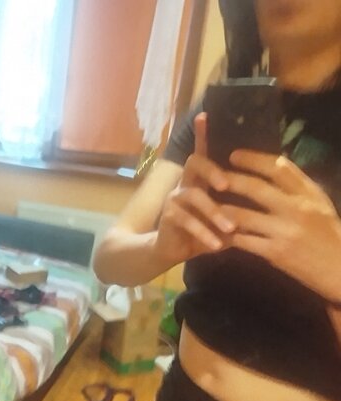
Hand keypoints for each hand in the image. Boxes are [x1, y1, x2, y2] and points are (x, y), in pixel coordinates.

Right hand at [154, 114, 235, 265]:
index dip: (203, 134)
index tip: (205, 115)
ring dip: (214, 213)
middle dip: (212, 170)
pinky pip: (187, 221)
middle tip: (226, 185)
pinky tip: (217, 245)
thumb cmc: (201, 230)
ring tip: (230, 229)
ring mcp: (175, 198)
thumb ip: (237, 209)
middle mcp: (186, 183)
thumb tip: (266, 205)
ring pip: (194, 195)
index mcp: (201, 179)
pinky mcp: (168, 216)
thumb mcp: (221, 218)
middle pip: (195, 162)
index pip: (203, 151)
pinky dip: (204, 233)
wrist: (171, 250)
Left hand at [223, 150, 340, 301]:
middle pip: (255, 188)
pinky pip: (243, 241)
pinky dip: (227, 236)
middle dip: (230, 180)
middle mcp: (297, 209)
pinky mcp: (275, 253)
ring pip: (243, 216)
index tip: (234, 155)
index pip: (278, 167)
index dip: (253, 159)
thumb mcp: (318, 204)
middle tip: (211, 177)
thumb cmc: (328, 235)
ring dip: (221, 210)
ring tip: (205, 204)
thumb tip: (270, 171)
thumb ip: (296, 190)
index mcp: (309, 193)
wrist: (340, 269)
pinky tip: (215, 232)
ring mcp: (285, 231)